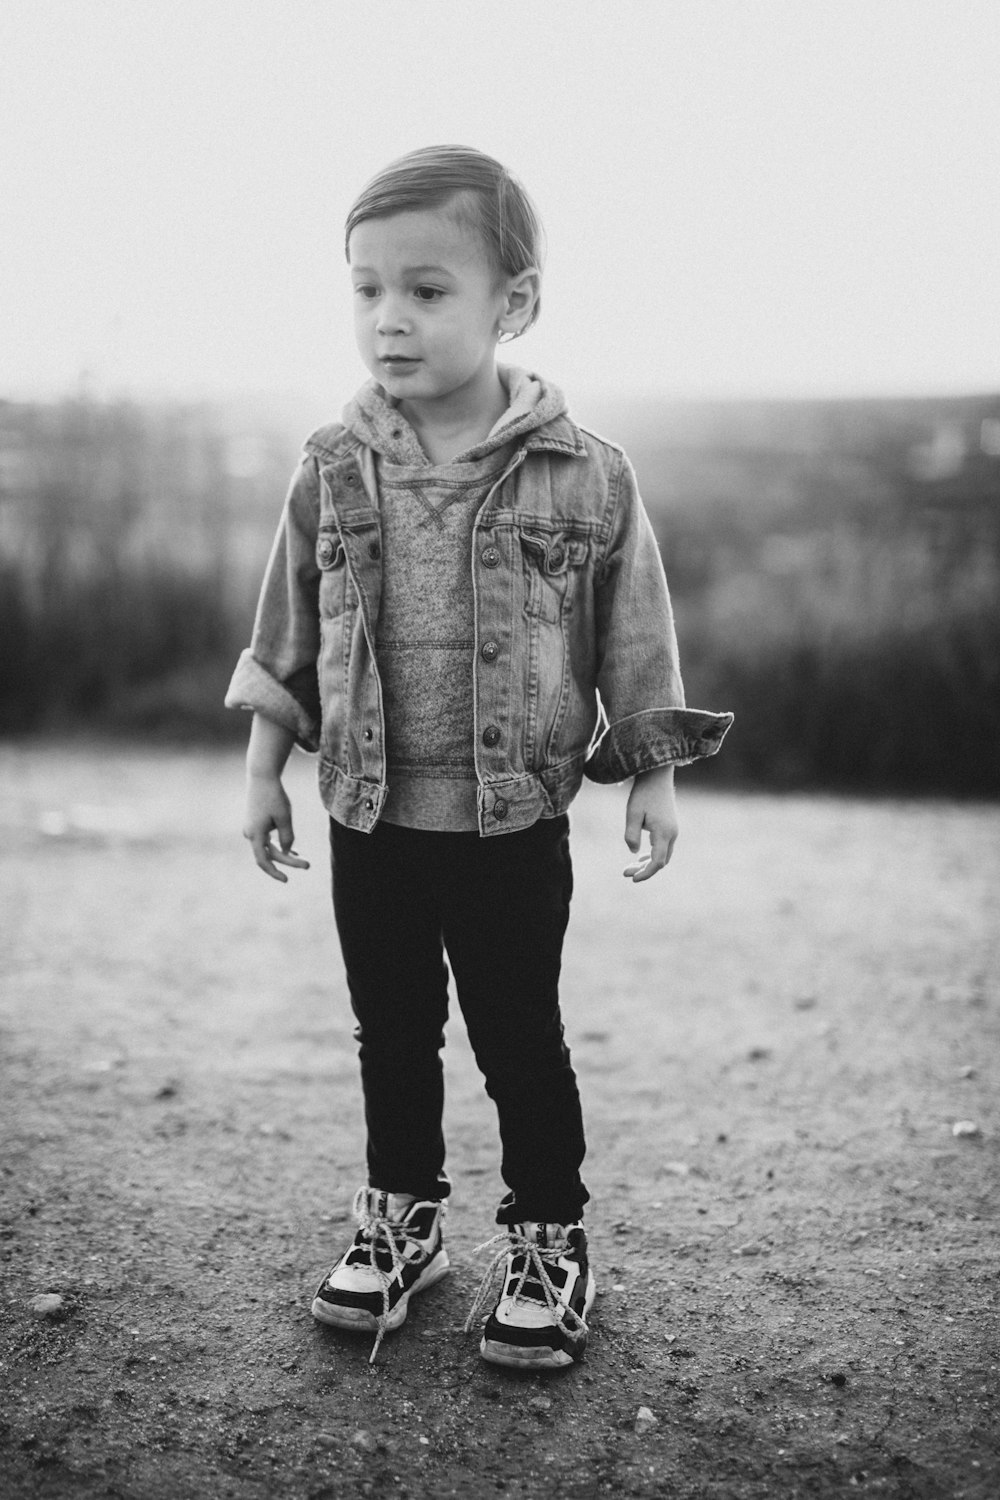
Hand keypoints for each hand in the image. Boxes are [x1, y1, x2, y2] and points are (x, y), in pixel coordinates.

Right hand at [242, 772, 309, 882]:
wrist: (261, 777)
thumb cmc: (274, 796)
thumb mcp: (284, 817)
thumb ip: (287, 837)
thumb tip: (286, 853)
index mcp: (255, 834)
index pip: (263, 861)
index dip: (274, 872)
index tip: (286, 880)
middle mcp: (250, 834)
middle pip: (270, 854)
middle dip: (288, 861)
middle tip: (308, 865)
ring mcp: (252, 829)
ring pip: (269, 848)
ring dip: (285, 854)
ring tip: (303, 860)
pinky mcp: (255, 824)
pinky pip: (267, 840)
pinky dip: (280, 845)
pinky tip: (293, 851)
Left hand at [623, 765, 677, 882]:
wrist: (657, 776)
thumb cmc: (643, 794)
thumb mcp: (632, 813)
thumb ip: (632, 835)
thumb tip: (633, 853)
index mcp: (663, 833)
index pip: (658, 862)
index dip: (646, 873)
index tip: (632, 878)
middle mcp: (672, 834)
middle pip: (661, 861)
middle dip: (644, 870)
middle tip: (625, 872)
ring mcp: (673, 830)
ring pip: (663, 855)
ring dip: (648, 863)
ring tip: (630, 867)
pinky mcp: (670, 827)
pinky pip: (663, 847)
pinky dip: (653, 854)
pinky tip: (640, 856)